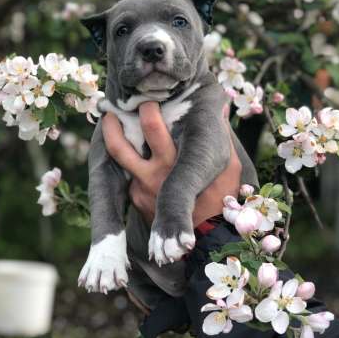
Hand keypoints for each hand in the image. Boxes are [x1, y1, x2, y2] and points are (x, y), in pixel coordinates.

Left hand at [102, 102, 241, 226]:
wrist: (205, 240)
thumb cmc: (220, 200)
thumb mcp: (228, 168)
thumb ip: (222, 136)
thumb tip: (220, 107)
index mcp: (174, 163)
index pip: (151, 127)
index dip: (145, 109)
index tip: (146, 97)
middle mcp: (152, 175)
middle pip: (120, 145)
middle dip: (114, 122)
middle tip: (114, 107)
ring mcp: (141, 189)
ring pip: (119, 159)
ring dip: (112, 137)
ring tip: (110, 121)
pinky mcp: (136, 201)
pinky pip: (130, 176)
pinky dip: (133, 163)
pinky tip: (138, 153)